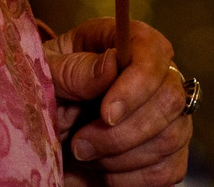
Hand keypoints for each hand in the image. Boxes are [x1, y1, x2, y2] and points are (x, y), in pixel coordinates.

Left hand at [47, 16, 191, 185]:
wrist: (41, 129)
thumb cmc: (44, 90)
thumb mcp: (45, 74)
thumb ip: (73, 70)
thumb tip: (112, 65)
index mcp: (123, 41)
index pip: (154, 51)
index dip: (137, 84)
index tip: (105, 114)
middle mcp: (155, 74)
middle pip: (170, 99)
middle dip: (124, 132)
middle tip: (81, 145)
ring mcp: (166, 114)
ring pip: (172, 138)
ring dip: (123, 158)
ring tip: (86, 155)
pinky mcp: (167, 151)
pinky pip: (169, 170)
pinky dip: (133, 179)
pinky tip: (105, 173)